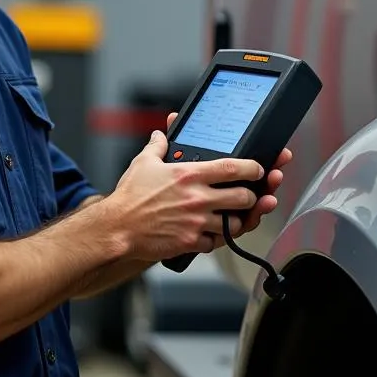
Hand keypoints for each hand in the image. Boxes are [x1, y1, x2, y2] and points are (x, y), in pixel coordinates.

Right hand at [108, 128, 263, 262]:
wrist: (117, 227)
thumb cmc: (130, 197)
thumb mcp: (144, 163)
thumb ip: (157, 146)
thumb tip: (161, 134)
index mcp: (190, 175)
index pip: (234, 168)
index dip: (253, 168)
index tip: (258, 170)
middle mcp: (198, 198)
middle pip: (244, 197)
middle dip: (252, 197)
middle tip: (248, 196)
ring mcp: (197, 222)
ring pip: (235, 224)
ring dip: (237, 220)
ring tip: (232, 216)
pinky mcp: (191, 242)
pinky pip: (216, 243)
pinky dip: (217, 239)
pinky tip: (212, 233)